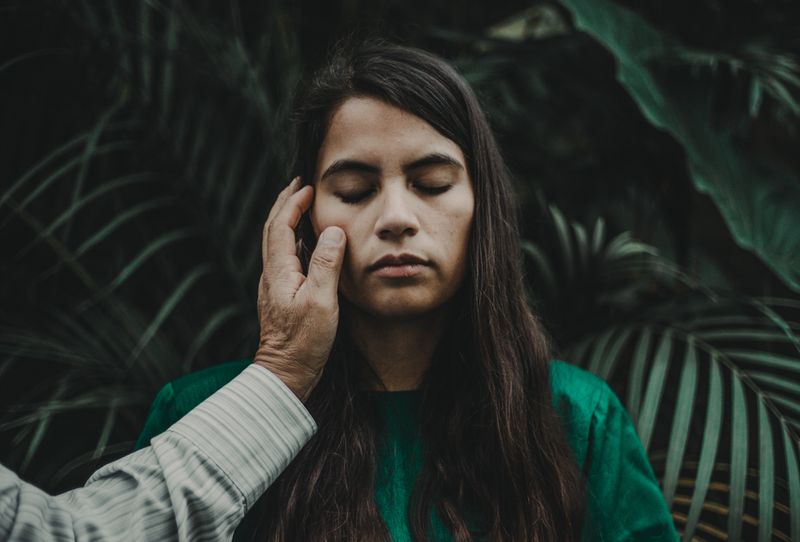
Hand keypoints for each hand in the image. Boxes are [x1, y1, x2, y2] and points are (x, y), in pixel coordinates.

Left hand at [253, 177, 345, 401]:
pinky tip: (305, 243)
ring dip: (287, 220)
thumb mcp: (321, 302)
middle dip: (285, 204)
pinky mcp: (281, 296)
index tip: (307, 186)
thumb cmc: (304, 341)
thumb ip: (326, 264)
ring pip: (276, 243)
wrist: (286, 372)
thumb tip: (332, 231)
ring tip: (302, 206)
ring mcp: (275, 286)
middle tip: (299, 184)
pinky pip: (284, 257)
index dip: (293, 203)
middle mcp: (272, 275)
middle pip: (273, 229)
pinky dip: (292, 239)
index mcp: (279, 271)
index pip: (281, 226)